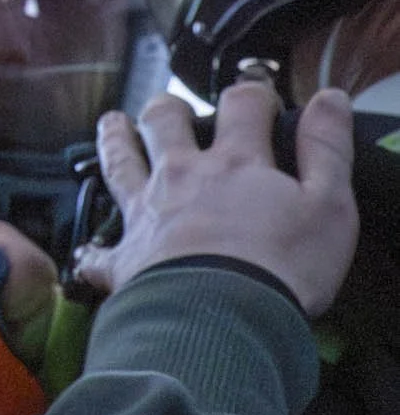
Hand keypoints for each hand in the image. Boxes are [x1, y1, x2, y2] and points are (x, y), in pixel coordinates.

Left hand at [72, 86, 355, 316]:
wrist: (223, 319)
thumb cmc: (282, 265)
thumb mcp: (328, 204)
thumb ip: (328, 149)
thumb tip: (329, 98)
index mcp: (235, 163)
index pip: (242, 106)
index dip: (253, 95)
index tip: (259, 98)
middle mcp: (182, 178)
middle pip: (164, 123)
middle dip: (168, 108)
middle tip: (172, 109)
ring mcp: (146, 214)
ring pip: (119, 165)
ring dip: (114, 141)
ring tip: (112, 125)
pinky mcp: (124, 259)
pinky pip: (95, 254)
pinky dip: (90, 253)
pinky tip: (85, 254)